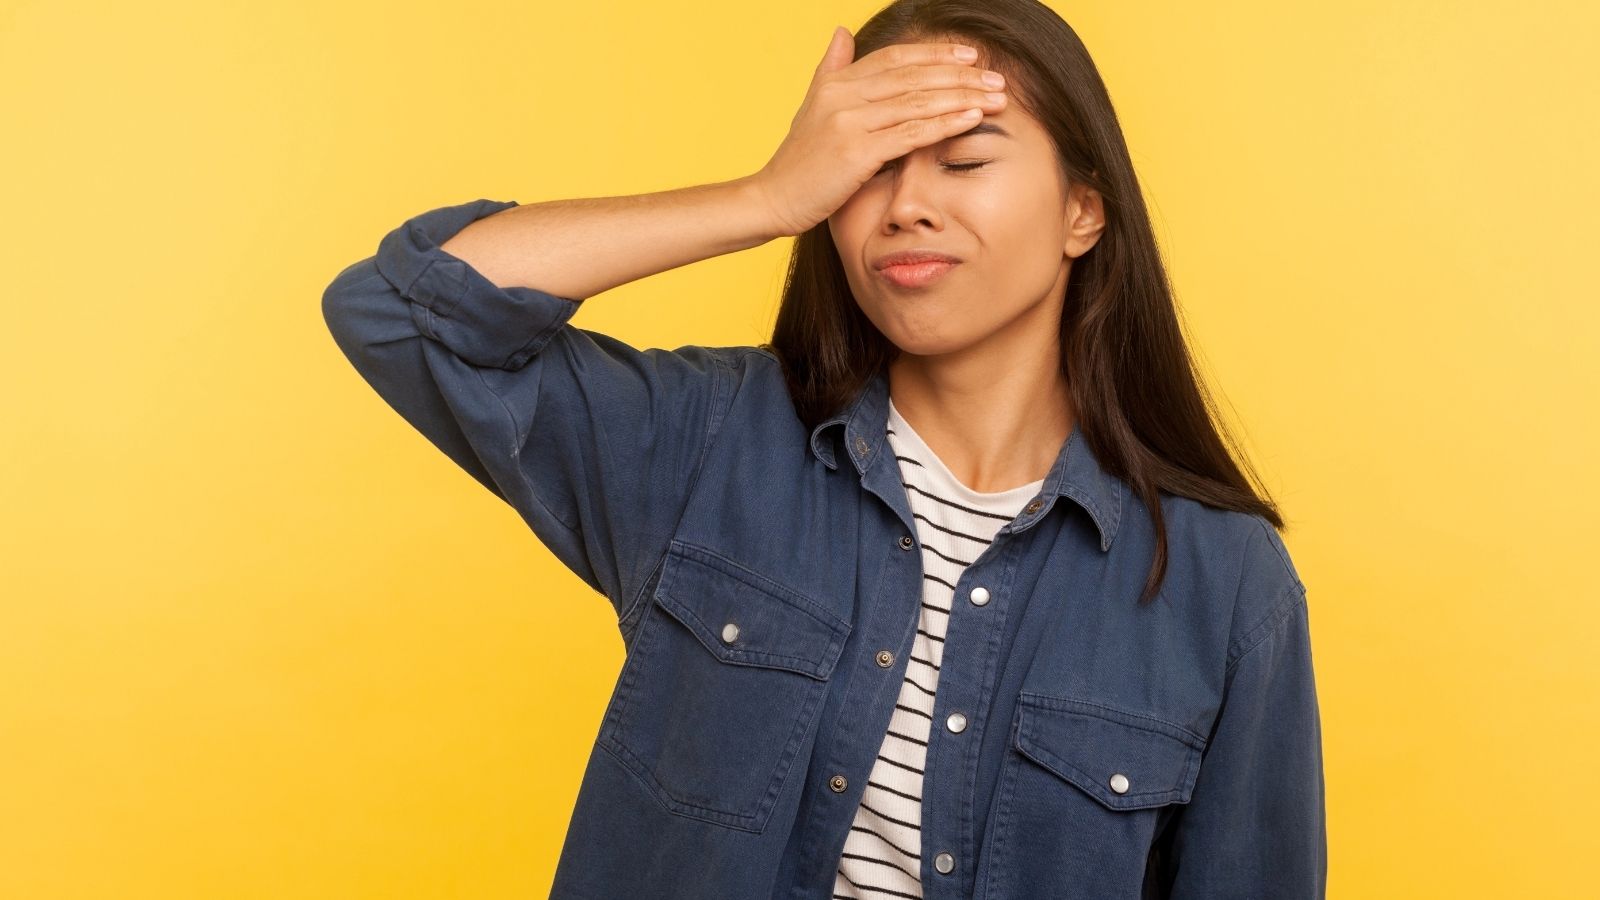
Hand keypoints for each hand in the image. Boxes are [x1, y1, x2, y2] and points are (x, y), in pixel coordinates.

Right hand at [749, 26, 1007, 237]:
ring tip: (997, 98)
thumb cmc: (797, 162)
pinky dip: (945, 124)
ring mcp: (848, 121)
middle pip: (914, 76)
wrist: (772, 199)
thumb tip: (842, 32)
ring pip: (918, 101)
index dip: (935, 55)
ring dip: (963, 97)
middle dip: (960, 77)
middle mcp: (843, 95)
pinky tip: (973, 119)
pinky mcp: (856, 151)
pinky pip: (911, 133)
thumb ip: (832, 69)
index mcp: (837, 82)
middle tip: (996, 79)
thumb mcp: (812, 107)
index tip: (970, 58)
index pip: (896, 59)